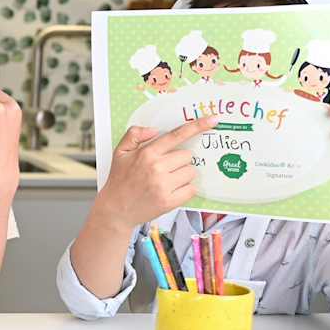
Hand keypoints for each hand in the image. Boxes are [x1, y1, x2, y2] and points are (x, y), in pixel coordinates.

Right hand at [92, 116, 218, 230]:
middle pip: (188, 155)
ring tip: (166, 181)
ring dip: (183, 175)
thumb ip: (135, 134)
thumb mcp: (120, 152)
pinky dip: (185, 190)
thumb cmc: (120, 180)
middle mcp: (156, 167)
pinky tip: (171, 191)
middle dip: (180, 160)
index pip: (176, 135)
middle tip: (166, 168)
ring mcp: (163, 185)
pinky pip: (191, 190)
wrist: (115, 209)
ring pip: (191, 172)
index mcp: (147, 153)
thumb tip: (155, 130)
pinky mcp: (169, 201)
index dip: (197, 126)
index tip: (213, 120)